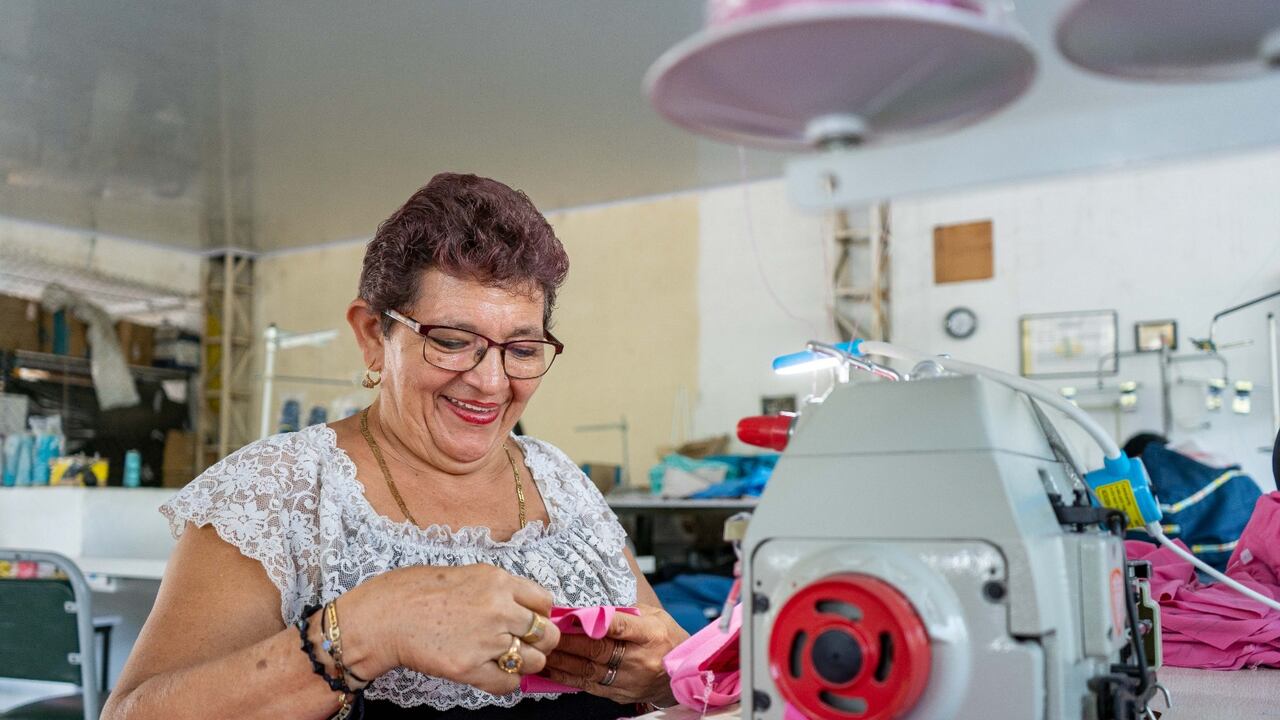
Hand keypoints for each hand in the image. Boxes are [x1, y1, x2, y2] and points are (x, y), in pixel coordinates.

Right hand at [340, 563, 560, 695]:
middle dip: (541, 642)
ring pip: (534, 661)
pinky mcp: (469, 667)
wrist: (383, 616)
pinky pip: (509, 683)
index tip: (532, 620)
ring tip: (509, 660)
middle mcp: (499, 609)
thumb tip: (520, 607)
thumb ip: (496, 590)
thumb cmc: (415, 591)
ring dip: (526, 664)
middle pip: (546, 634)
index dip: (541, 614)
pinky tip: (494, 674)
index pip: (544, 602)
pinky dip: (507, 682)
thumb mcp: (465, 574)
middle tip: (528, 645)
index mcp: (498, 581)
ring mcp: (486, 640)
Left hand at [541, 604, 688, 705]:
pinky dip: (567, 678)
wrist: (682, 677)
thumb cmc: (666, 640)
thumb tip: (594, 610)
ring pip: (589, 670)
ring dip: (562, 661)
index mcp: (650, 635)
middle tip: (548, 633)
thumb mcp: (655, 617)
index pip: (620, 626)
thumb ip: (627, 613)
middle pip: (598, 650)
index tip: (572, 616)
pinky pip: (589, 686)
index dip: (594, 621)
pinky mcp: (619, 694)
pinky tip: (552, 671)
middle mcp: (640, 659)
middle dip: (569, 641)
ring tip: (542, 652)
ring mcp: (629, 680)